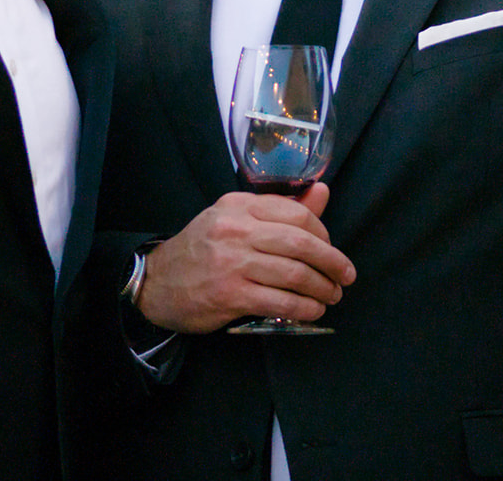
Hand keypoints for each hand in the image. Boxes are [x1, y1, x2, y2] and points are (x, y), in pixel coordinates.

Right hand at [135, 182, 356, 333]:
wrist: (156, 282)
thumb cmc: (203, 249)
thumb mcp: (235, 219)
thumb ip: (279, 208)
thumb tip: (322, 191)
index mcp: (239, 206)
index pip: (296, 213)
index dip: (323, 233)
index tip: (332, 249)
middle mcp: (236, 229)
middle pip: (300, 242)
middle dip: (332, 261)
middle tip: (346, 275)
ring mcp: (232, 262)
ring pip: (294, 273)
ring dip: (321, 288)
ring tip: (332, 295)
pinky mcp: (230, 294)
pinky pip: (279, 301)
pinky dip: (304, 307)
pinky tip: (313, 311)